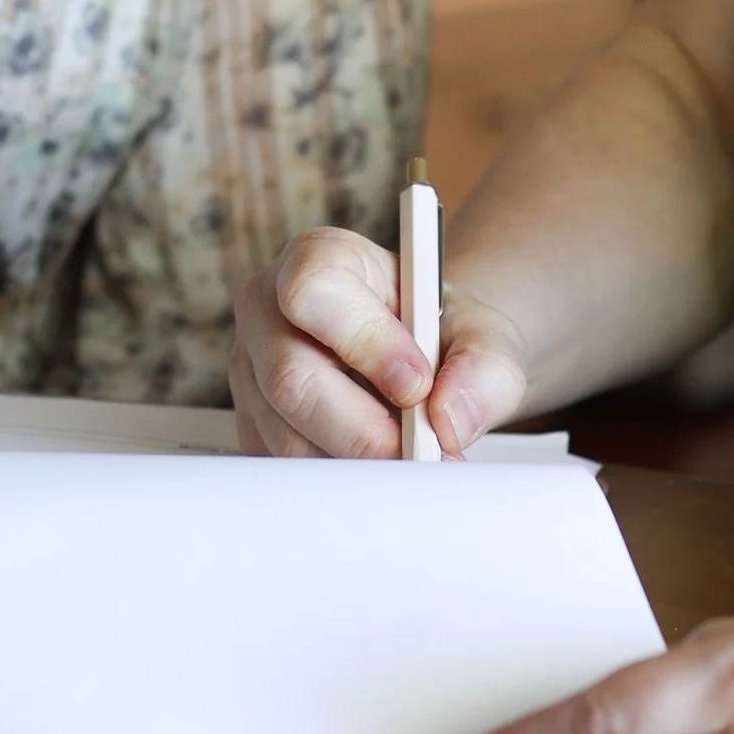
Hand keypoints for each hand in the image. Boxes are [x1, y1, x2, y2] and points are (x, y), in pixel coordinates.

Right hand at [230, 226, 531, 456]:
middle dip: (363, 428)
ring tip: (409, 455)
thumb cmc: (438, 332)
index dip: (365, 343)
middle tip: (421, 450)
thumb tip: (448, 419)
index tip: (417, 384)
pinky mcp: (251, 423)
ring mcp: (250, 369)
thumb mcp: (481, 335)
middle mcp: (268, 308)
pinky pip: (283, 464)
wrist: (421, 358)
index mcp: (319, 258)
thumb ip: (483, 369)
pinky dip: (337, 475)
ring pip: (286, 434)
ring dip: (356, 461)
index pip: (314, 291)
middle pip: (290, 378)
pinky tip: (375, 460)